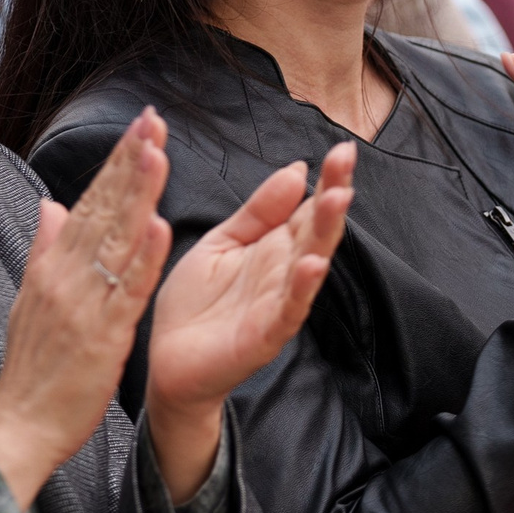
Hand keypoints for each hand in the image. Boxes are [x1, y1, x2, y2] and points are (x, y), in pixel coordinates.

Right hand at [0, 110, 173, 507]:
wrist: (18, 426)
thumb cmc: (33, 369)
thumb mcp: (32, 300)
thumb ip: (44, 250)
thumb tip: (51, 204)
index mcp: (53, 266)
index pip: (90, 202)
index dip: (116, 162)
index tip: (140, 125)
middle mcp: (65, 276)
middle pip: (103, 209)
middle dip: (129, 161)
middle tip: (152, 118)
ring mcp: (82, 303)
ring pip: (115, 240)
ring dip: (137, 195)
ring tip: (158, 153)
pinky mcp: (102, 336)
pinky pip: (126, 293)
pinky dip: (143, 260)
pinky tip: (162, 230)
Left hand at [143, 145, 353, 501]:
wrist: (167, 363)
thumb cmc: (194, 305)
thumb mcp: (221, 243)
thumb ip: (258, 211)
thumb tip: (297, 170)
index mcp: (273, 247)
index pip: (308, 208)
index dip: (326, 179)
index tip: (342, 149)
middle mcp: (282, 273)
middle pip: (315, 230)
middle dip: (333, 196)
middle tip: (346, 161)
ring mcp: (276, 305)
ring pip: (310, 265)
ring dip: (325, 234)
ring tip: (338, 200)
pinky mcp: (263, 337)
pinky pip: (287, 311)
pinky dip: (301, 290)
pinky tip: (312, 265)